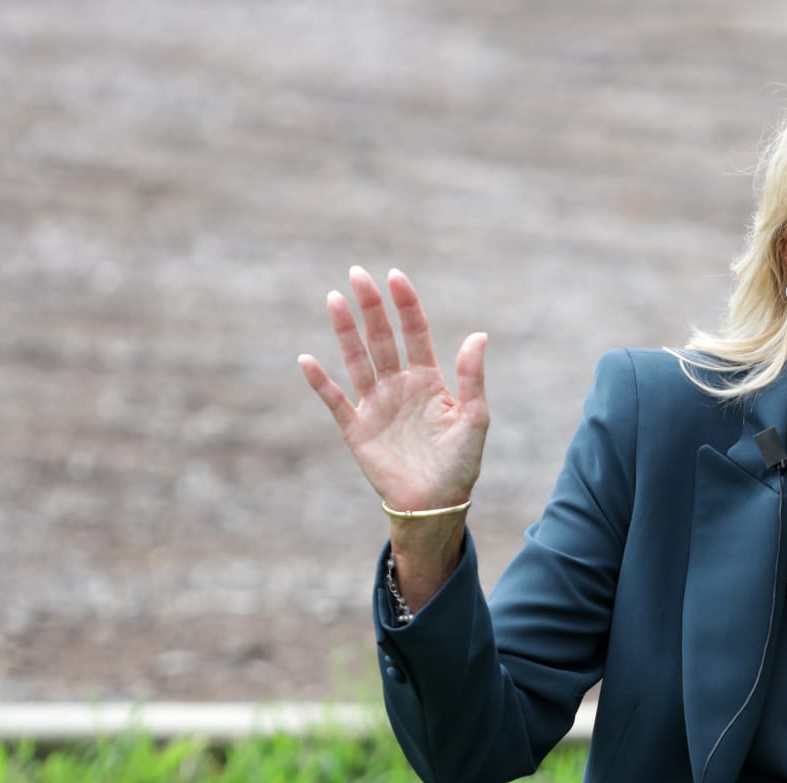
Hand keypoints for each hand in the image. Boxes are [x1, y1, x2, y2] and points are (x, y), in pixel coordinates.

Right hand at [297, 266, 487, 514]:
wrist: (435, 504)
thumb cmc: (460, 464)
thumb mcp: (474, 418)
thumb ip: (472, 377)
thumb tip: (479, 335)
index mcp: (429, 379)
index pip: (415, 332)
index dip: (406, 305)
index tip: (395, 277)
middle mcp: (399, 385)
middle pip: (381, 337)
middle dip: (371, 306)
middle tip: (357, 274)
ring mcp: (376, 404)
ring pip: (357, 359)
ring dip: (345, 331)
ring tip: (334, 298)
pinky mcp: (356, 428)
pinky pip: (334, 399)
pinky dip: (320, 381)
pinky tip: (307, 359)